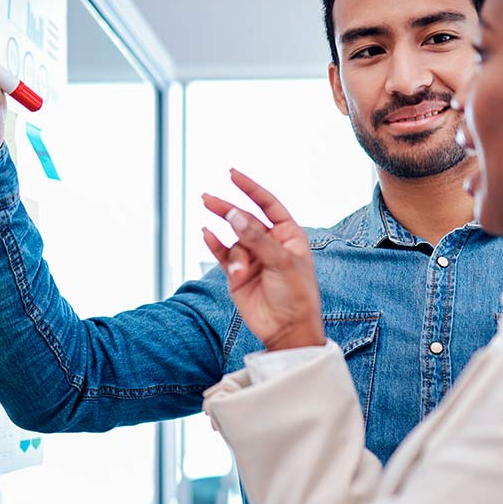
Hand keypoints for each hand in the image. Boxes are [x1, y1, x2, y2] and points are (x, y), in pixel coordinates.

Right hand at [202, 170, 324, 351]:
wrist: (287, 329)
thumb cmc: (296, 294)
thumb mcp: (281, 262)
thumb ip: (256, 238)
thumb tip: (233, 215)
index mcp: (288, 235)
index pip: (268, 204)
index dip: (250, 188)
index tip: (232, 174)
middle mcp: (269, 242)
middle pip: (244, 218)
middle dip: (226, 208)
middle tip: (206, 198)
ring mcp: (252, 257)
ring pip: (233, 241)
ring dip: (235, 255)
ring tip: (239, 268)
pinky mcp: (237, 273)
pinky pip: (222, 253)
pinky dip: (214, 244)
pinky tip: (206, 233)